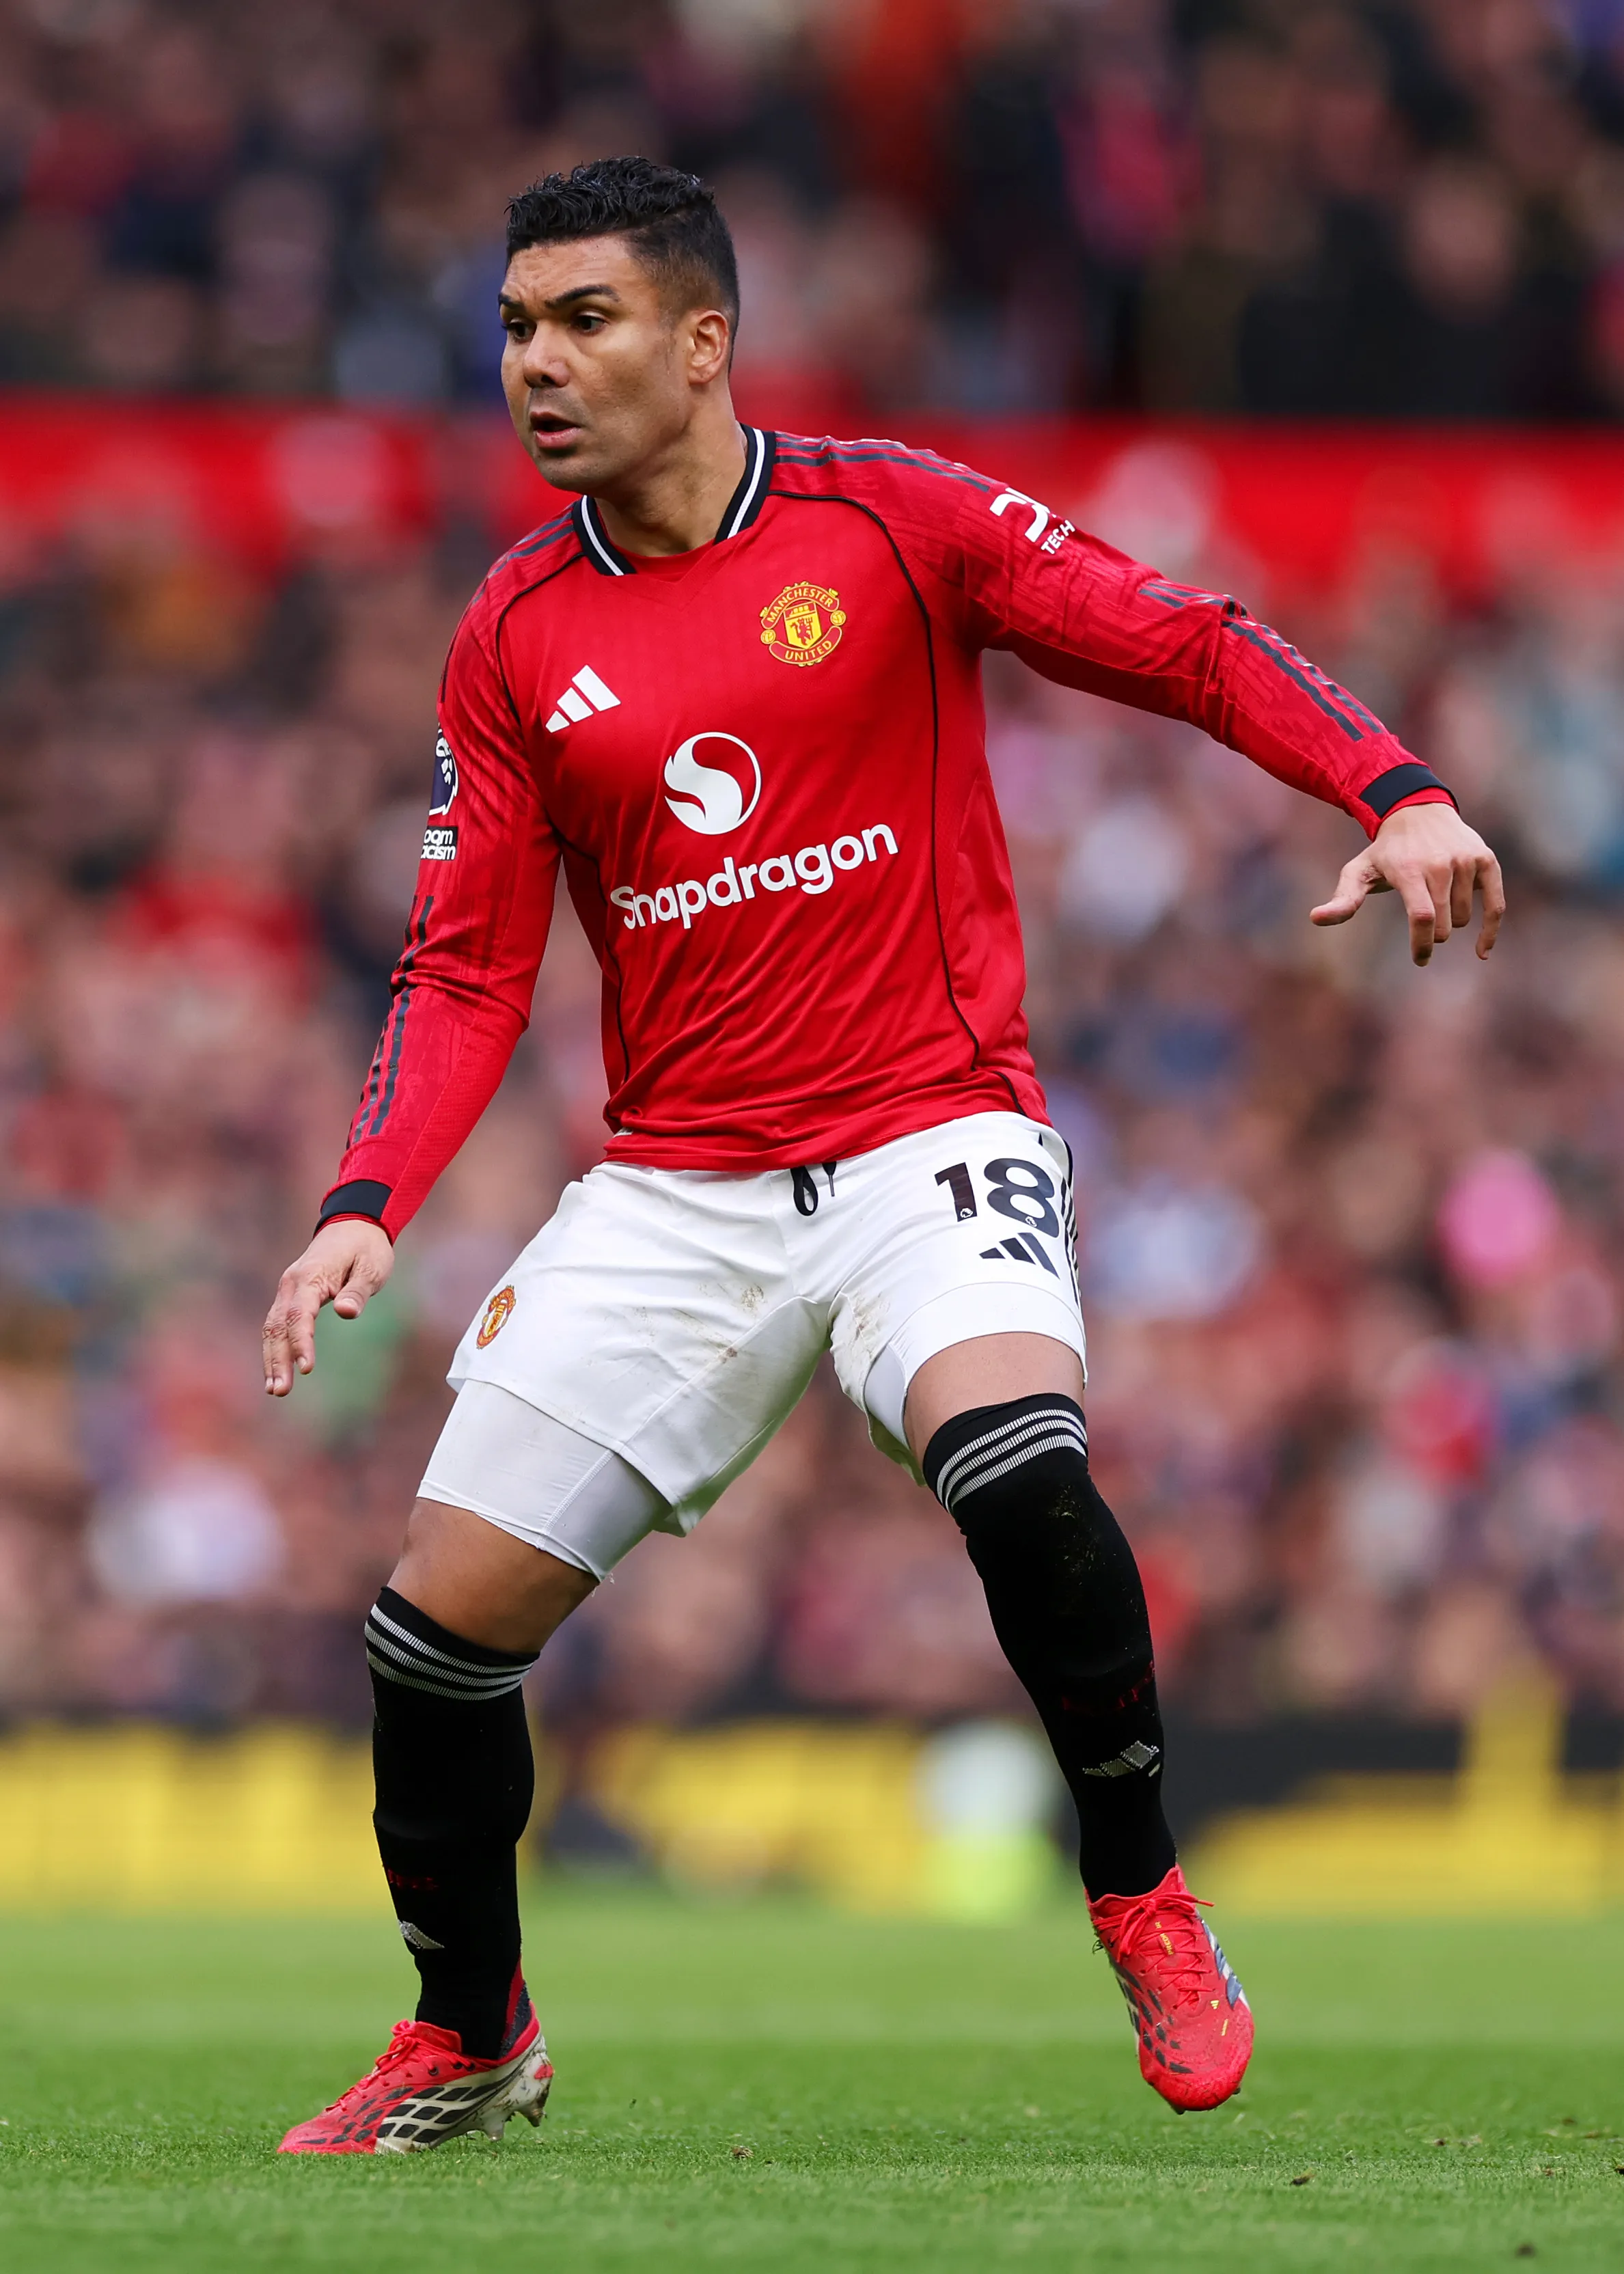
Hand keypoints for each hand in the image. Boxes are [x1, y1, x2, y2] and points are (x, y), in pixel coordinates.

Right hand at [262, 1219, 393, 1395]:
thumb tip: (344, 1313)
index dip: (302, 1343)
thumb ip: (356, 1292)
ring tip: (275, 1389)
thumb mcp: (371, 1268)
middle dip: (277, 1359)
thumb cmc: (366, 1247)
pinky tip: (276, 1370)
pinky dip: (275, 1346)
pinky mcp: (291, 1295)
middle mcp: (292, 1283)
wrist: (354, 1224)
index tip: (307, 1368)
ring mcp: (288, 1289)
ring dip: (272, 1358)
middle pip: (278, 1326)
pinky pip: (277, 1323)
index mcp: (311, 1276)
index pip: (300, 1315)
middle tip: (280, 1391)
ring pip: (272, 1327)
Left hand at [1310, 802, 1504, 965]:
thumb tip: (1315, 919)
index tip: (1419, 960)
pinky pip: (1496, 905)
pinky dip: (1490, 931)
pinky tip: (1481, 952)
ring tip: (1436, 899)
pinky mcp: (1486, 859)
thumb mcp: (1358, 871)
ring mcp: (1466, 860)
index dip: (1422, 944)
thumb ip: (1343, 899)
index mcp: (1410, 870)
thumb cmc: (1385, 850)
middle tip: (1422, 922)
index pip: (1422, 917)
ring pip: (1464, 917)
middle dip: (1433, 934)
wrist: (1417, 810)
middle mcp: (1441, 863)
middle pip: (1444, 923)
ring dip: (1451, 921)